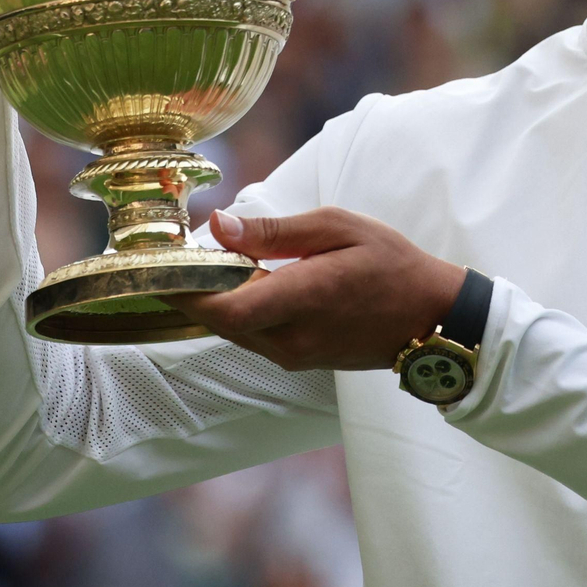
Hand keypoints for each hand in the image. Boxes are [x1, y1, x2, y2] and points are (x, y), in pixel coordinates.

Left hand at [166, 207, 467, 370]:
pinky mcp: (300, 360)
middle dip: (191, 290)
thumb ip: (275, 230)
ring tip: (204, 263)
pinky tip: (243, 282)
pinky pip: (254, 336)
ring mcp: (295, 355)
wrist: (430, 315)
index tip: (157, 264)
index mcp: (303, 298)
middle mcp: (292, 337)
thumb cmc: (391, 263)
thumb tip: (219, 225)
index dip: (182, 290)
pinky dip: (240, 310)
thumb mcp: (338, 227)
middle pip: (218, 320)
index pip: (222, 307)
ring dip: (216, 300)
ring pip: (234, 330)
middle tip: (172, 255)